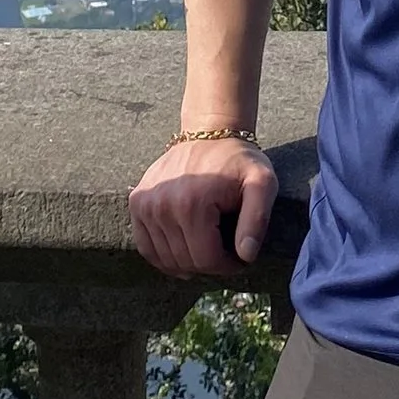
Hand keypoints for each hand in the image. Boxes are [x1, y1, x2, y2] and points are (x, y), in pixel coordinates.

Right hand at [129, 137, 277, 279]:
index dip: (228, 266)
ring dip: (188, 262)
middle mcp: (162, 205)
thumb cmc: (238, 161)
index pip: (206, 260)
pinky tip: (181, 253)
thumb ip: (257, 219)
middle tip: (226, 252)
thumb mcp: (261, 183)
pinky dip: (163, 257)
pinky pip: (145, 246)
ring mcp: (145, 203)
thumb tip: (246, 255)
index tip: (241, 257)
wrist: (209, 132)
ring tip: (207, 248)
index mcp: (193, 203)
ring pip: (165, 259)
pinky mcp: (137, 201)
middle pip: (186, 262)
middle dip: (210, 264)